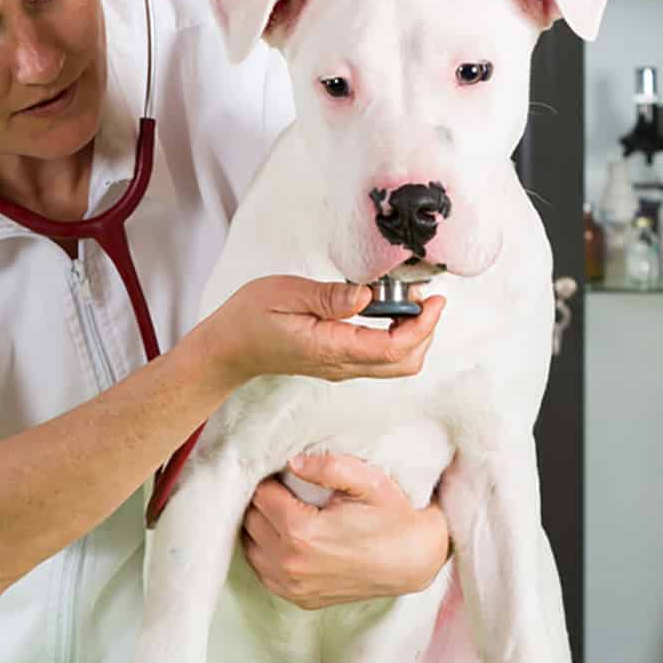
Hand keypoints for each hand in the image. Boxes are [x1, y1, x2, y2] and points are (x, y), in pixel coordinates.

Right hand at [200, 276, 443, 389]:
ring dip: (413, 335)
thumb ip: (329, 297)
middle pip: (404, 363)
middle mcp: (341, 365)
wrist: (229, 349)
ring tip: (408, 300)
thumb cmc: (250, 318)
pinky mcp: (338, 363)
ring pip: (396, 364)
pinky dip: (396, 336)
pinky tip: (388, 310)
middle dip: (425, 331)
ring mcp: (341, 368)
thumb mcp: (286, 294)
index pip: (393, 347)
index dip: (422, 325)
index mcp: (330, 348)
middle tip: (424, 297)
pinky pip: (380, 358)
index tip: (433, 300)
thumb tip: (367, 295)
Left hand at [241, 453, 450, 609]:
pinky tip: (284, 538)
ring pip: (250, 547)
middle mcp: (291, 564)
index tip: (282, 474)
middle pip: (250, 520)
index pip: (259, 496)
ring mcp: (293, 587)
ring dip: (260, 527)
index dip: (268, 479)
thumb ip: (329, 466)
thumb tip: (291, 462)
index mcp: (302, 532)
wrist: (415, 561)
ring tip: (282, 512)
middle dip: (262, 501)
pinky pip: (263, 571)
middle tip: (282, 489)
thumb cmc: (393, 517)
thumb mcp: (369, 481)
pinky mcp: (299, 600)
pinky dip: (266, 553)